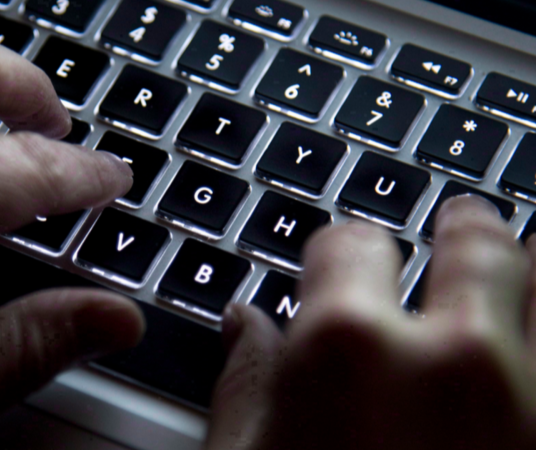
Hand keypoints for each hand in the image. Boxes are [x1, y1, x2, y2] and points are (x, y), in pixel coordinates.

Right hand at [206, 195, 535, 448]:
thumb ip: (245, 382)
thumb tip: (245, 328)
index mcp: (351, 351)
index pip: (351, 247)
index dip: (340, 245)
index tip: (340, 254)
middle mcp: (454, 367)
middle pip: (478, 250)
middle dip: (469, 228)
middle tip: (466, 218)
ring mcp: (527, 406)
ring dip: (535, 266)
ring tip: (530, 249)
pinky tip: (532, 325)